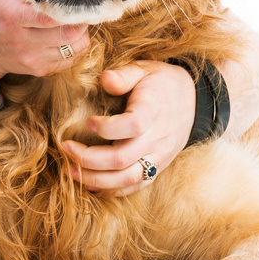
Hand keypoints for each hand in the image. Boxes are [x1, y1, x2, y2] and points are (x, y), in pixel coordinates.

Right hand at [0, 0, 89, 80]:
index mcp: (14, 18)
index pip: (52, 17)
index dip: (71, 8)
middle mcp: (25, 42)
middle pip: (70, 35)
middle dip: (82, 20)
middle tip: (79, 8)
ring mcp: (33, 59)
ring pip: (75, 49)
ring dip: (80, 33)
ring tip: (72, 22)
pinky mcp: (39, 69)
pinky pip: (70, 60)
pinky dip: (73, 47)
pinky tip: (63, 36)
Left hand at [60, 61, 196, 196]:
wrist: (192, 100)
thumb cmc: (161, 83)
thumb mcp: (144, 69)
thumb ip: (123, 75)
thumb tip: (104, 79)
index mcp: (153, 110)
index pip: (133, 125)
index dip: (107, 127)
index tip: (87, 122)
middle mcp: (157, 137)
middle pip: (123, 158)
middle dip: (89, 159)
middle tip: (65, 150)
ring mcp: (159, 156)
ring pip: (128, 178)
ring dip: (96, 179)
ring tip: (70, 172)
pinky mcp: (158, 166)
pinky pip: (137, 185)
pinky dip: (113, 189)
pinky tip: (91, 184)